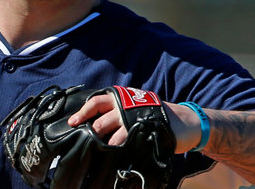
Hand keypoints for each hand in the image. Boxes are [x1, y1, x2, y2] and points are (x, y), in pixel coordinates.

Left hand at [68, 92, 201, 153]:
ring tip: (100, 152)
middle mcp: (125, 107)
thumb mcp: (134, 104)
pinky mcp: (142, 133)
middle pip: (101, 122)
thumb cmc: (153, 112)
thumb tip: (94, 120)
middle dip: (92, 134)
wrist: (182, 120)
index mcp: (120, 97)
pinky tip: (115, 156)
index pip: (95, 102)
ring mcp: (134, 121)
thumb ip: (115, 109)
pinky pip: (125, 144)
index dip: (82, 112)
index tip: (72, 122)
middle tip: (87, 142)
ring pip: (111, 136)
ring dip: (105, 146)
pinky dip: (118, 151)